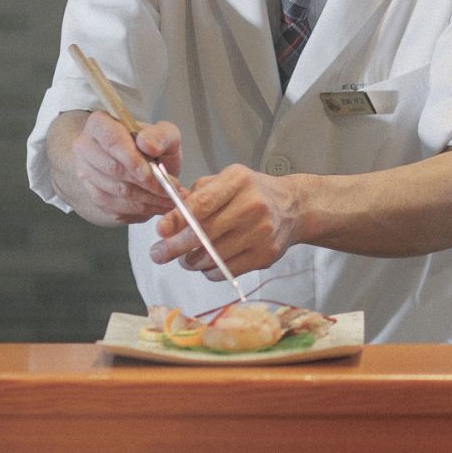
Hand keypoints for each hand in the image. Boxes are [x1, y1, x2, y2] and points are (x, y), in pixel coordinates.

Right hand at [64, 111, 181, 223]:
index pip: (111, 140)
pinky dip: (140, 210)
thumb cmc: (152, 147)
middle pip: (112, 169)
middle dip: (145, 182)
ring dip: (146, 198)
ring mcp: (86, 173)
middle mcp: (86, 147)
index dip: (131, 158)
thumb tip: (147, 144)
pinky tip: (157, 205)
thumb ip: (161, 135)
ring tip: (169, 198)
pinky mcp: (92, 196)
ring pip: (115, 191)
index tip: (150, 171)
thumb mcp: (166, 134)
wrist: (143, 166)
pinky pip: (115, 208)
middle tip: (170, 188)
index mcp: (100, 124)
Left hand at [150, 163, 301, 279]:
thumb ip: (198, 195)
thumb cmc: (252, 193)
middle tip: (158, 253)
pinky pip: (226, 270)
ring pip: (213, 256)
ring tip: (185, 258)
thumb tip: (168, 219)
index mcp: (239, 181)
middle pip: (205, 233)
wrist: (293, 208)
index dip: (177, 220)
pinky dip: (209, 271)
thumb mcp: (227, 181)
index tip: (160, 231)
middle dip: (175, 247)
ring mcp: (261, 232)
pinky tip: (206, 264)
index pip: (202, 203)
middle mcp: (253, 205)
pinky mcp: (265, 255)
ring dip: (191, 261)